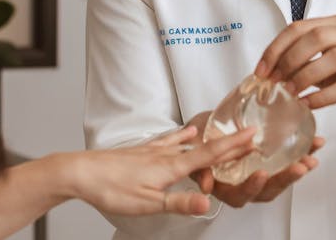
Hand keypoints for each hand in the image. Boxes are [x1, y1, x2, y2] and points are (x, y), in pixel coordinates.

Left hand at [68, 125, 255, 215]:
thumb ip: (180, 203)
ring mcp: (152, 151)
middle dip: (228, 143)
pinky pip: (169, 141)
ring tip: (225, 133)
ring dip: (209, 139)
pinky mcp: (141, 152)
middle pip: (203, 148)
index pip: (209, 156)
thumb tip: (209, 204)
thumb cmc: (112, 188)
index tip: (253, 135)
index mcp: (170, 167)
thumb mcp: (148, 203)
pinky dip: (182, 136)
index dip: (233, 146)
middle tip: (250, 135)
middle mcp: (164, 154)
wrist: (81, 171)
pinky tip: (186, 132)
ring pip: (187, 143)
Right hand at [198, 136, 323, 206]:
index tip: (261, 174)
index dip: (251, 187)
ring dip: (298, 170)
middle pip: (266, 190)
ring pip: (280, 179)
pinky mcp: (269, 161)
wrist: (204, 125)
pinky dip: (303, 154)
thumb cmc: (197, 138)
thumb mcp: (193, 144)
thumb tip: (205, 185)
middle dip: (285, 179)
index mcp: (223, 184)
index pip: (239, 194)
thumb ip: (199, 163)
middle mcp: (243, 183)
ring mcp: (257, 173)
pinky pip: (288, 163)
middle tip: (299, 166)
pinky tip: (315, 143)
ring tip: (311, 158)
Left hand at [255, 15, 335, 120]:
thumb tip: (269, 70)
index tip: (261, 69)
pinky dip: (322, 96)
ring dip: (305, 76)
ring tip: (290, 92)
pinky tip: (308, 104)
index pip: (299, 28)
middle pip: (315, 38)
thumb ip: (301, 58)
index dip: (276, 48)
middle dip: (289, 59)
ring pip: (332, 59)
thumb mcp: (324, 58)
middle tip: (274, 80)